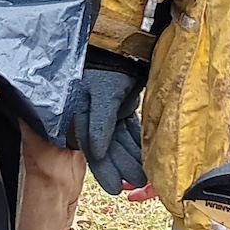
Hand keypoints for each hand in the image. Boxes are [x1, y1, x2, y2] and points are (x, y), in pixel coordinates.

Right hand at [73, 59, 144, 194]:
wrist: (119, 42)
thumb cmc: (106, 66)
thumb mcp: (103, 94)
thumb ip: (99, 124)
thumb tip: (96, 152)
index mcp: (82, 114)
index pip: (93, 149)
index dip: (104, 170)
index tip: (115, 188)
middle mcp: (93, 116)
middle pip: (108, 148)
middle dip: (122, 166)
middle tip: (136, 183)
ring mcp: (109, 111)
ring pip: (121, 141)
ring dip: (132, 156)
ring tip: (145, 176)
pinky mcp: (122, 105)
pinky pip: (130, 129)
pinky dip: (137, 142)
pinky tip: (147, 155)